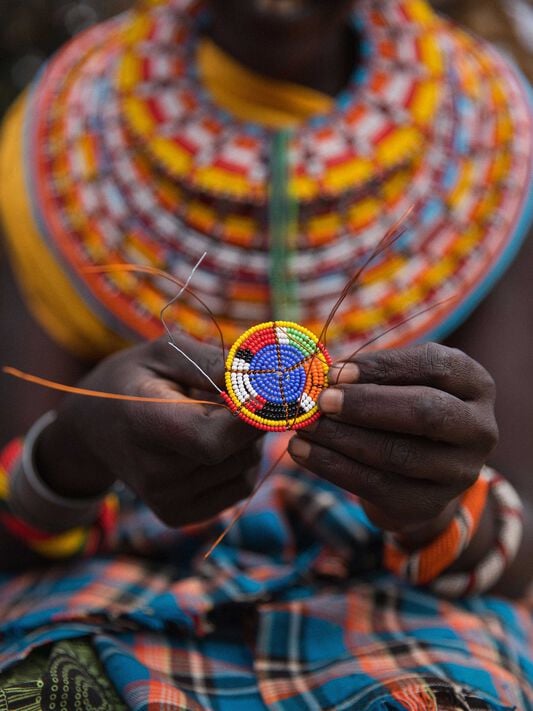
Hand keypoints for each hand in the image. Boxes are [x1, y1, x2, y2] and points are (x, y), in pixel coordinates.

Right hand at [36, 336, 262, 526]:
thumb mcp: (164, 352)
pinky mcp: (180, 515)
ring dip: (245, 439)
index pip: (216, 438)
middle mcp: (155, 473)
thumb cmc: (135, 380)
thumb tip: (263, 378)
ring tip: (208, 418)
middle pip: (240, 450)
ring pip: (247, 466)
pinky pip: (241, 486)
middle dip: (252, 418)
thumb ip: (213, 363)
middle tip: (227, 395)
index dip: (253, 415)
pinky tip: (209, 443)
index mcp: (146, 424)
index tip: (266, 389)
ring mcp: (167, 500)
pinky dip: (239, 461)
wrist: (93, 428)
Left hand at [288, 343, 497, 543]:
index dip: (382, 367)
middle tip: (321, 401)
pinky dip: (331, 467)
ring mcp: (459, 472)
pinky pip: (376, 486)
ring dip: (341, 438)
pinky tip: (301, 451)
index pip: (434, 366)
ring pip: (398, 454)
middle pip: (425, 412)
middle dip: (365, 405)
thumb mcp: (398, 384)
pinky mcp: (429, 504)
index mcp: (474, 384)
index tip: (334, 372)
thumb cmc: (402, 410)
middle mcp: (478, 428)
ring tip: (304, 425)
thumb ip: (371, 376)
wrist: (418, 475)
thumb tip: (323, 375)